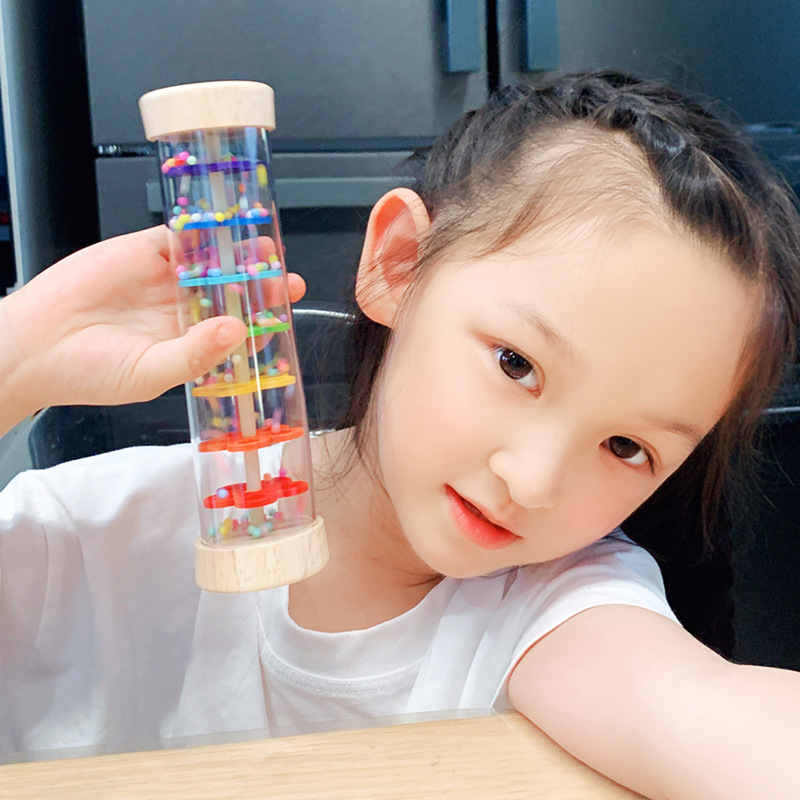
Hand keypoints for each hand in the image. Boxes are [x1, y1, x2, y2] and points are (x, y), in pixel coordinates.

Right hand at [0, 226, 305, 432]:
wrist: (33, 346)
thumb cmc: (88, 373)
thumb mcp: (151, 374)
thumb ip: (196, 354)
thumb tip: (237, 331)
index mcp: (191, 344)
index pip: (238, 328)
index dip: (263, 321)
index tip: (284, 315)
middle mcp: (184, 311)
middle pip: (234, 292)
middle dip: (261, 285)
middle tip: (285, 279)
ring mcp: (166, 280)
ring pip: (214, 262)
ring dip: (239, 255)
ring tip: (266, 252)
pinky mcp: (143, 252)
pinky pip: (180, 237)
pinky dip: (202, 232)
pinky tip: (224, 231)